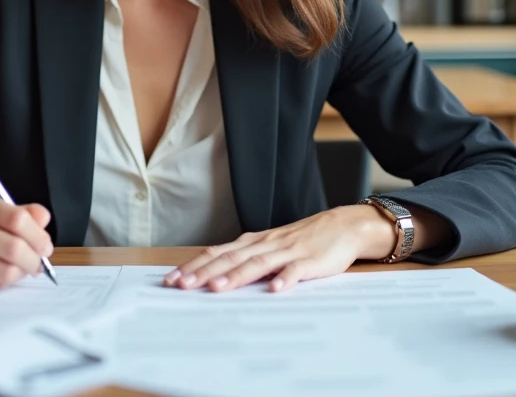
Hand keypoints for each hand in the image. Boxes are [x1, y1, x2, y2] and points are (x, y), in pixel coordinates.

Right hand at [0, 188, 54, 291]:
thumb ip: (18, 213)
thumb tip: (43, 218)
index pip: (17, 219)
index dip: (38, 236)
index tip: (45, 245)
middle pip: (13, 248)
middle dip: (34, 259)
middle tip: (38, 262)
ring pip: (4, 271)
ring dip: (21, 273)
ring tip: (20, 269)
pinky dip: (3, 283)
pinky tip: (0, 275)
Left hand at [163, 205, 394, 292]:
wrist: (343, 226)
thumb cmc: (304, 240)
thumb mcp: (271, 247)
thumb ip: (246, 259)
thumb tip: (214, 274)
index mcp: (254, 243)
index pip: (218, 254)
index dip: (194, 266)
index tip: (172, 278)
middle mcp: (266, 245)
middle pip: (230, 259)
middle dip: (203, 273)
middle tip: (181, 285)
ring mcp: (287, 252)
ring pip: (256, 264)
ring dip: (235, 276)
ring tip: (216, 288)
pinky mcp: (310, 261)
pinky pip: (296, 271)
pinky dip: (284, 279)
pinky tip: (274, 290)